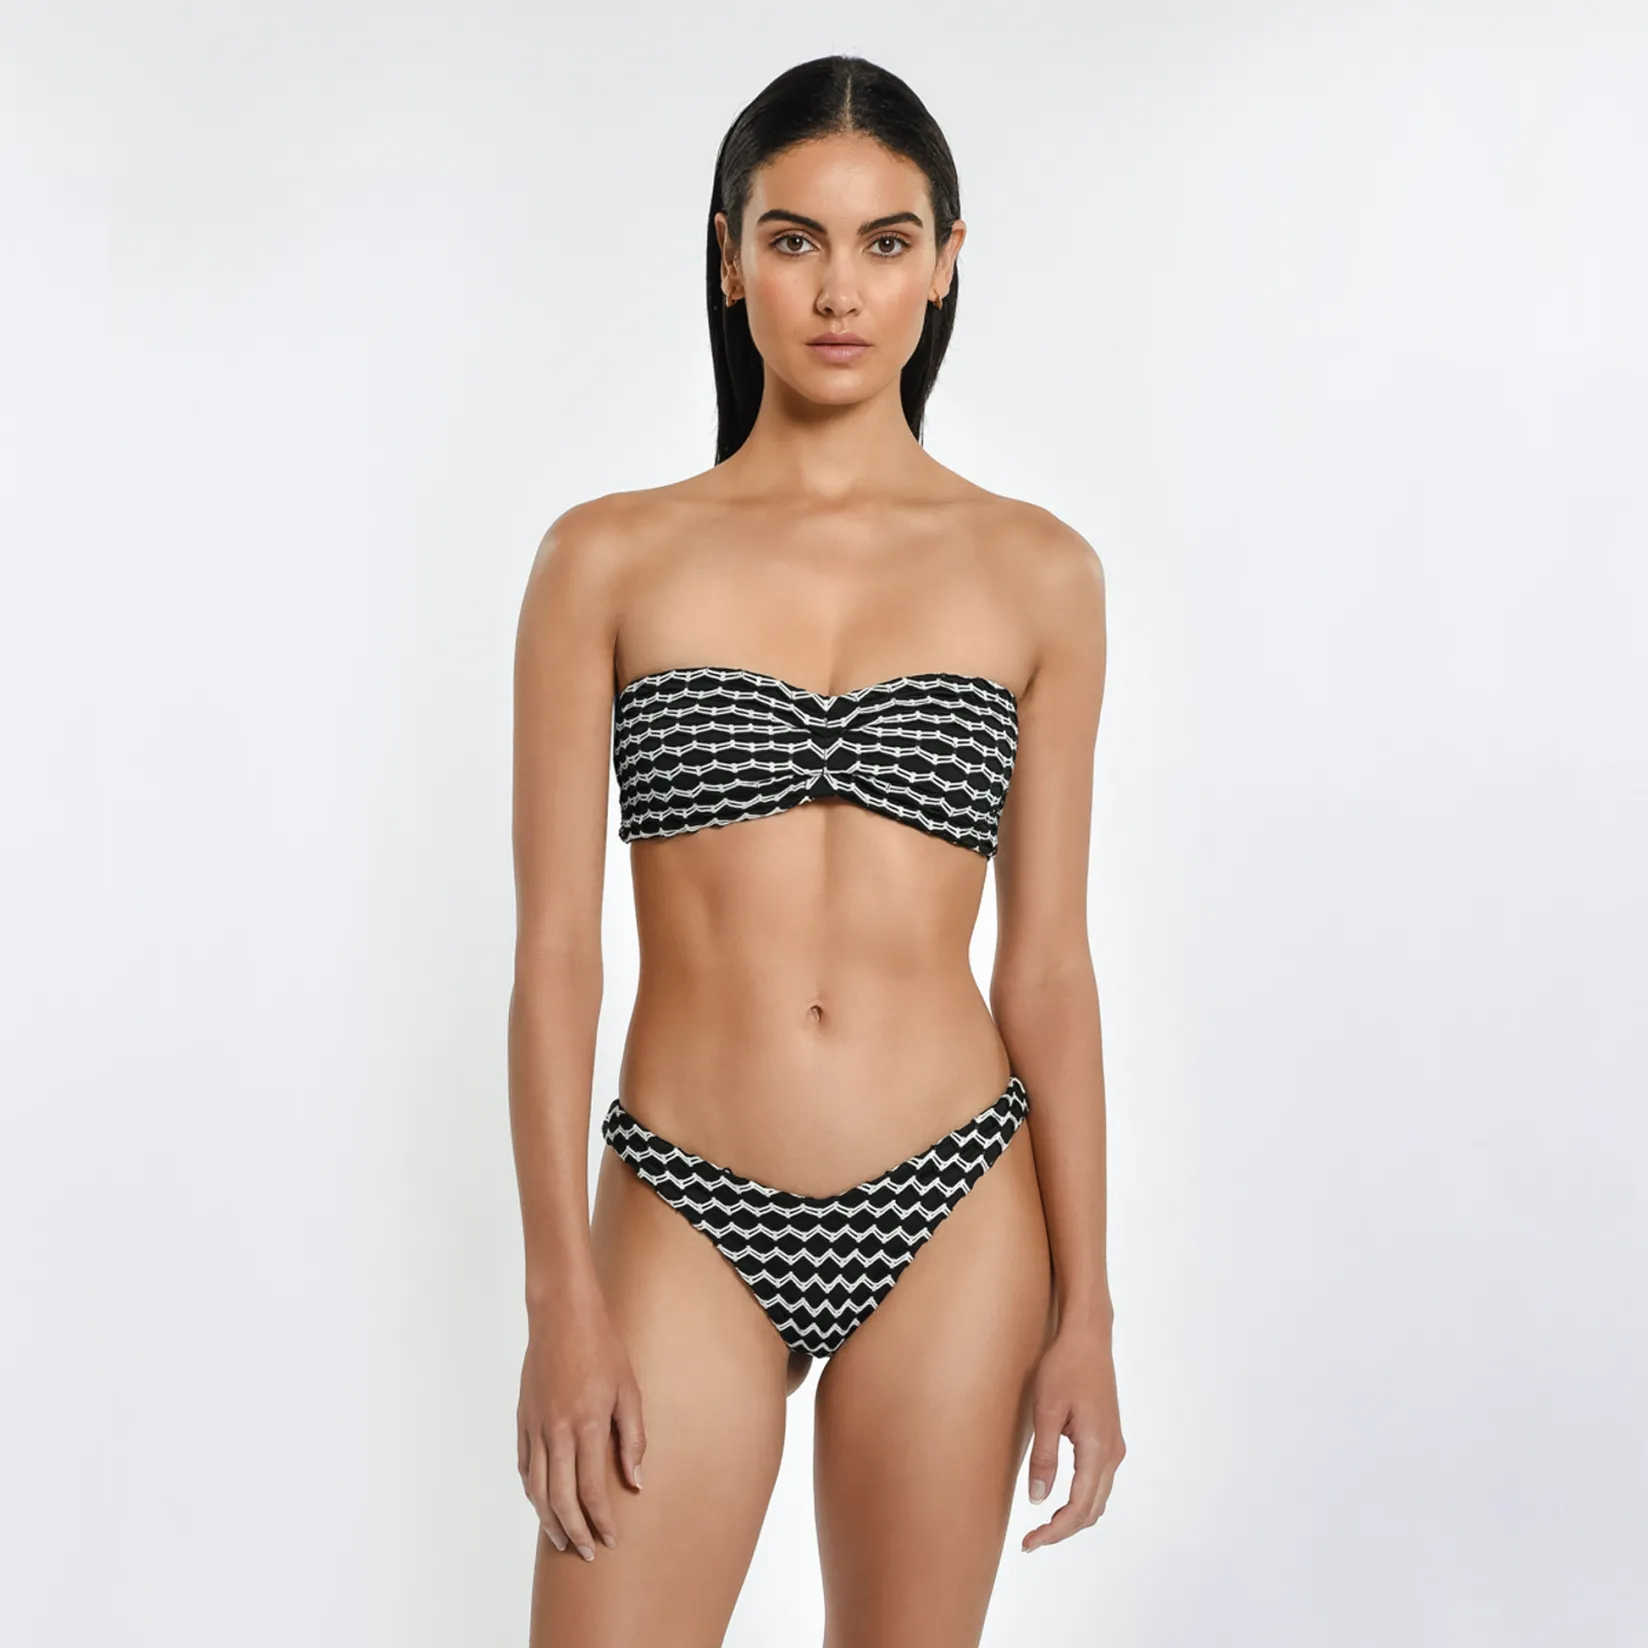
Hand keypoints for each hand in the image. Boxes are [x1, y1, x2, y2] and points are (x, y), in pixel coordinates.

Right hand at [517, 1290, 646, 1561]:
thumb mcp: (629, 1390)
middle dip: (575, 1532)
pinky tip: (543, 1502)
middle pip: (561, 1499)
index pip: (592, 1490)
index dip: (601, 1521)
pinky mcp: (523, 1420)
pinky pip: (525, 1467)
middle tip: (587, 1552)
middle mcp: (557, 1433)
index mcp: (587, 1426)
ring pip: (537, 1490)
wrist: (561, 1316)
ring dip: (550, 1520)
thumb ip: (633, 1438)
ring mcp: (536, 1428)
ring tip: (563, 1539)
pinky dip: (533, 1491)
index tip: (611, 1540)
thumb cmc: (602, 1348)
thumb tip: (636, 1481)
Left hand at [1020, 1317, 1123, 1551]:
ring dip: (1073, 1517)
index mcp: (1097, 1448)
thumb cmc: (1063, 1367)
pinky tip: (1060, 1499)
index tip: (1030, 1544)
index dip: (1054, 1532)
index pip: (1079, 1508)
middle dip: (1062, 1530)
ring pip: (1097, 1499)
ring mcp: (1114, 1446)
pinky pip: (1099, 1482)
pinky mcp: (1109, 1439)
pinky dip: (1082, 1500)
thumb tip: (1039, 1500)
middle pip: (1092, 1510)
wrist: (1088, 1338)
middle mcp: (1112, 1453)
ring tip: (1042, 1526)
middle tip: (1031, 1541)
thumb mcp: (1046, 1410)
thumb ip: (1044, 1456)